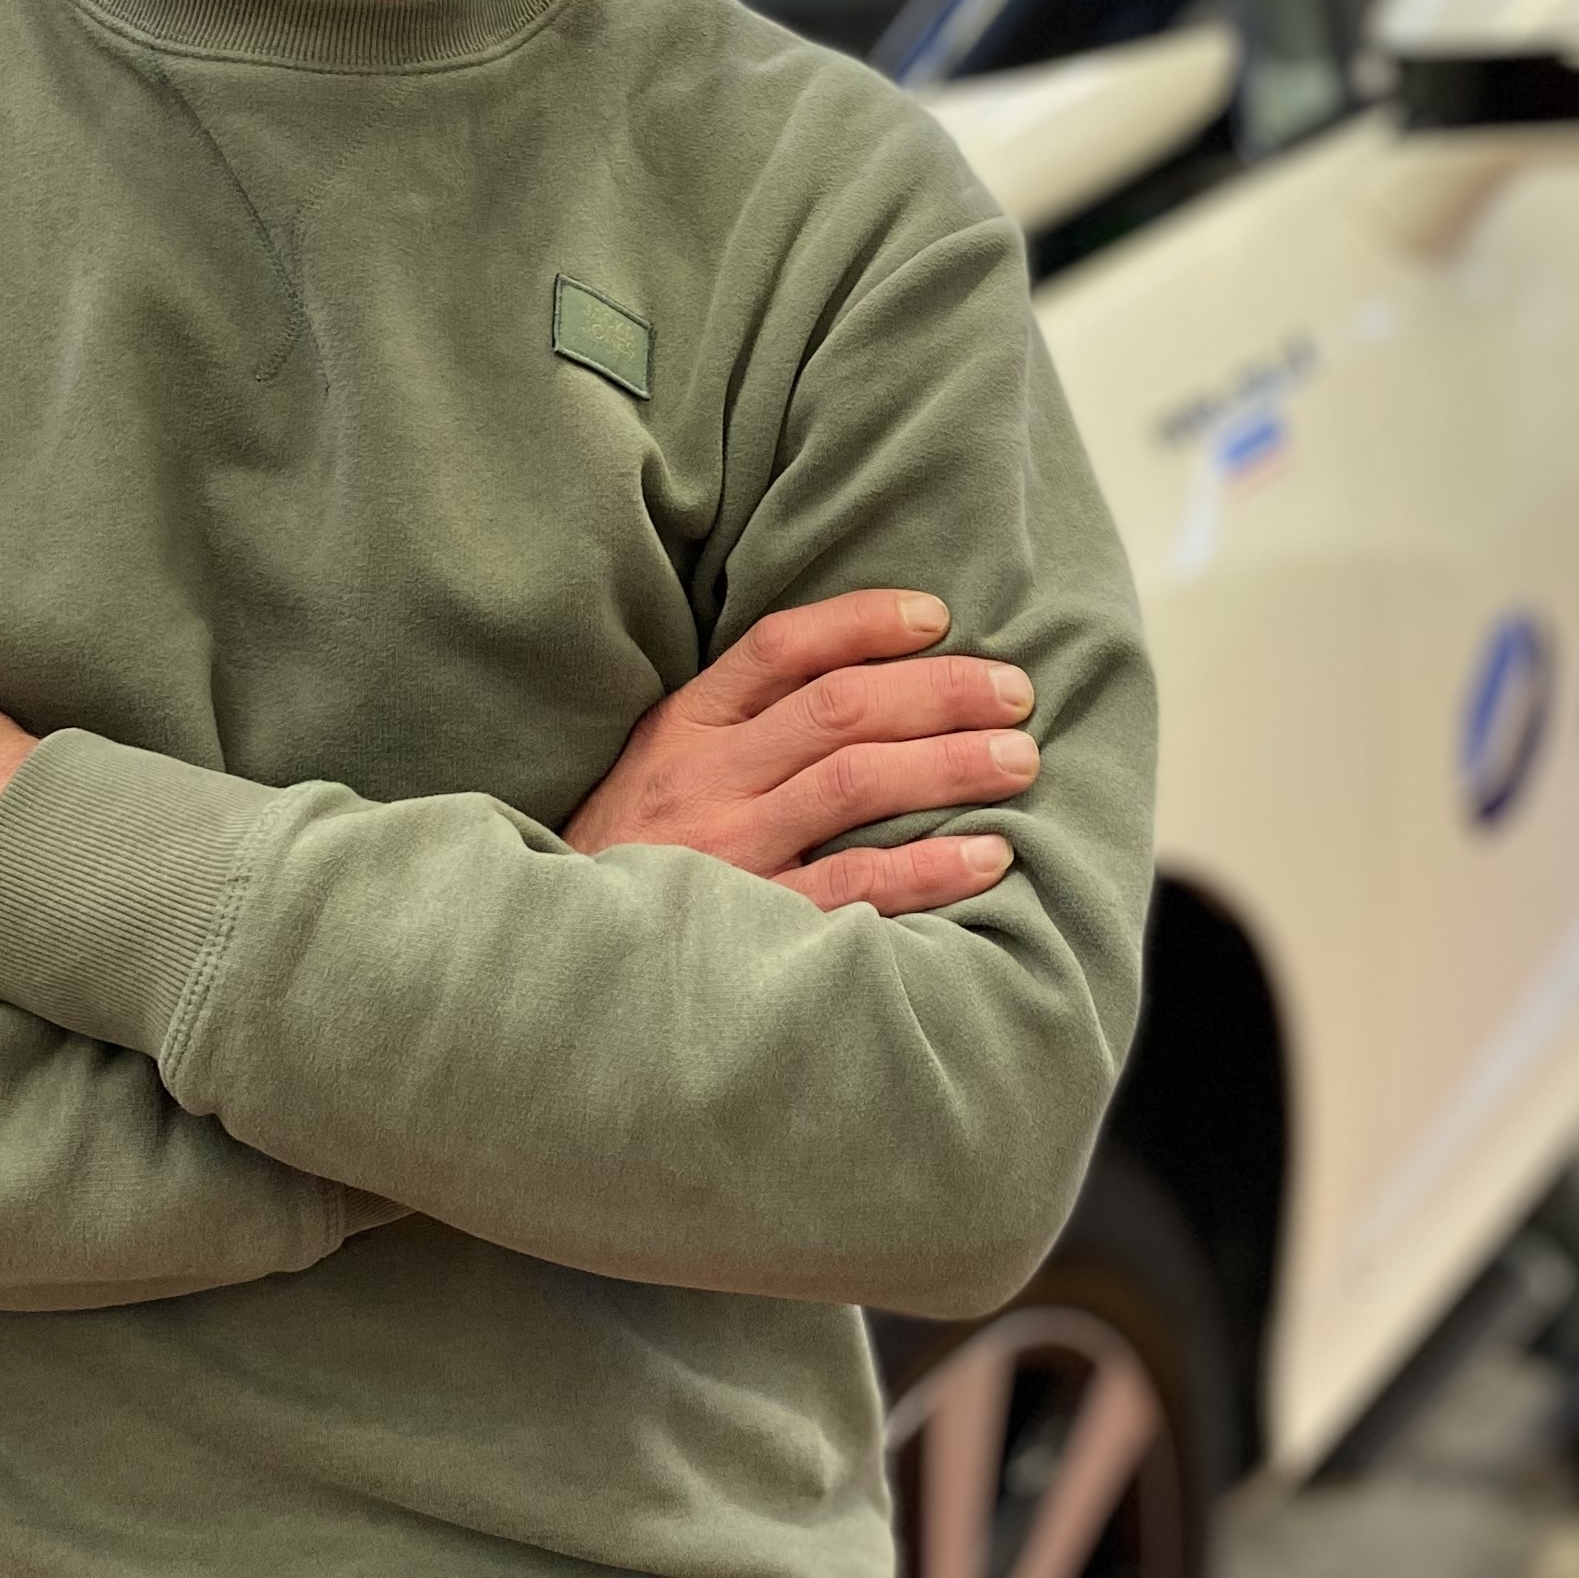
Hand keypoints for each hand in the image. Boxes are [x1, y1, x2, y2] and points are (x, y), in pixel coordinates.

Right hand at [566, 590, 1036, 918]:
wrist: (558, 960)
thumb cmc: (629, 856)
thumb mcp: (659, 767)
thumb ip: (739, 724)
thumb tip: (867, 678)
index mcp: (682, 727)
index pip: (782, 647)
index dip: (866, 622)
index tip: (939, 617)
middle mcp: (705, 778)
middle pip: (840, 709)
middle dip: (940, 692)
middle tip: (1016, 692)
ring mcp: (727, 850)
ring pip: (856, 783)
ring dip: (951, 765)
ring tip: (1020, 759)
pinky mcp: (750, 923)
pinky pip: (855, 885)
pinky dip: (929, 867)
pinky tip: (988, 856)